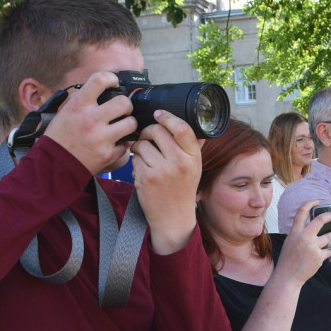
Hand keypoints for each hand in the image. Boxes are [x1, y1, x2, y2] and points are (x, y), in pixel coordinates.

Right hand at [43, 72, 136, 173]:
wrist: (54, 163)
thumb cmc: (60, 136)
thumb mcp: (66, 111)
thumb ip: (84, 99)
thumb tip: (103, 88)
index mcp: (78, 106)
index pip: (100, 80)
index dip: (112, 78)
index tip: (114, 83)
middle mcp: (90, 120)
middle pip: (124, 102)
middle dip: (126, 105)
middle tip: (122, 110)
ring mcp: (100, 138)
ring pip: (131, 123)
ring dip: (129, 124)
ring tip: (122, 127)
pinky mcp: (107, 154)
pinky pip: (126, 145)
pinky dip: (122, 145)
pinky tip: (113, 144)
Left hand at [130, 110, 204, 254]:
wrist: (174, 217)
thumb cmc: (183, 189)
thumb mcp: (195, 166)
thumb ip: (193, 145)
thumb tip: (196, 121)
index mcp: (193, 156)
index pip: (181, 128)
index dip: (167, 117)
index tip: (158, 113)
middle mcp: (179, 162)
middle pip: (157, 131)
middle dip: (148, 131)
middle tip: (147, 137)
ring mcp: (162, 170)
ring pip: (142, 144)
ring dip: (139, 147)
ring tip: (143, 155)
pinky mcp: (146, 178)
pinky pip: (134, 158)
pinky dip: (135, 161)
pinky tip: (142, 169)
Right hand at [273, 201, 330, 284]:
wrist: (288, 277)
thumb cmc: (288, 260)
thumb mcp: (290, 242)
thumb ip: (298, 233)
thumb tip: (309, 225)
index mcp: (295, 232)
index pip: (302, 211)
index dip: (310, 203)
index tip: (317, 201)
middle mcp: (304, 237)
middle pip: (320, 220)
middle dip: (329, 216)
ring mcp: (312, 246)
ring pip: (329, 236)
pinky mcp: (319, 256)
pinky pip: (328, 251)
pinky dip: (327, 253)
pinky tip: (323, 256)